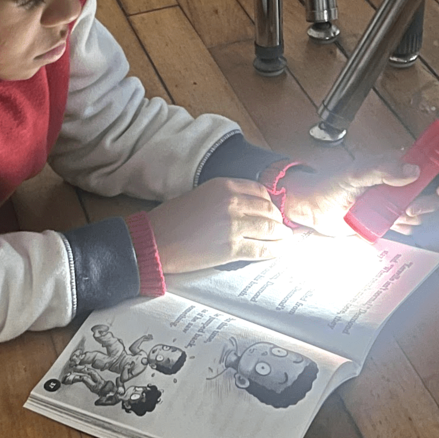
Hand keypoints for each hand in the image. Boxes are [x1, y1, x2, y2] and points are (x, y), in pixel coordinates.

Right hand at [147, 177, 291, 272]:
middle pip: (269, 210)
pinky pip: (262, 249)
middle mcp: (232, 202)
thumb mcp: (199, 196)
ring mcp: (233, 226)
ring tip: (285, 240)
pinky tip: (279, 252)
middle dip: (278, 220)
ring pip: (270, 230)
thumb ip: (223, 198)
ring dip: (281, 236)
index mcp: (223, 186)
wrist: (153, 241)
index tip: (272, 211)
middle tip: (281, 228)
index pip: (260, 191)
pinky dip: (274, 251)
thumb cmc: (170, 220)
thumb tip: (246, 208)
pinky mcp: (232, 248)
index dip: (270, 202)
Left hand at [281, 157, 438, 236]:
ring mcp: (392, 200)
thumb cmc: (328, 185)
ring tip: (388, 215)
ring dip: (410, 217)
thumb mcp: (353, 174)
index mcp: (391, 164)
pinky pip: (406, 226)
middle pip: (429, 192)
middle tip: (406, 208)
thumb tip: (412, 170)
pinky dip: (400, 228)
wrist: (312, 209)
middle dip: (424, 203)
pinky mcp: (386, 218)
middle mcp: (395, 182)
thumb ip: (381, 170)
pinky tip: (384, 223)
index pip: (428, 164)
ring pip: (420, 211)